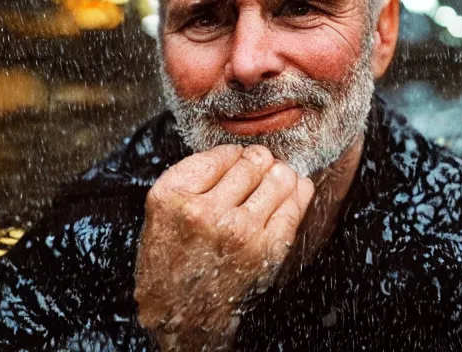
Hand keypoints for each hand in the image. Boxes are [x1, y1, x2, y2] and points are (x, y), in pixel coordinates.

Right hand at [134, 144, 314, 349]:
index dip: (235, 155)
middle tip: (260, 166)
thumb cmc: (172, 255)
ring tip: (276, 177)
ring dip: (280, 174)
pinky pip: (294, 205)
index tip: (237, 160)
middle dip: (260, 161)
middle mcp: (205, 212)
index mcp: (173, 197)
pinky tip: (296, 188)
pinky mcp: (266, 248)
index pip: (222, 154)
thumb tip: (240, 151)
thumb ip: (195, 175)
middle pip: (253, 163)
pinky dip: (299, 192)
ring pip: (278, 178)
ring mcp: (239, 231)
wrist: (180, 310)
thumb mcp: (162, 209)